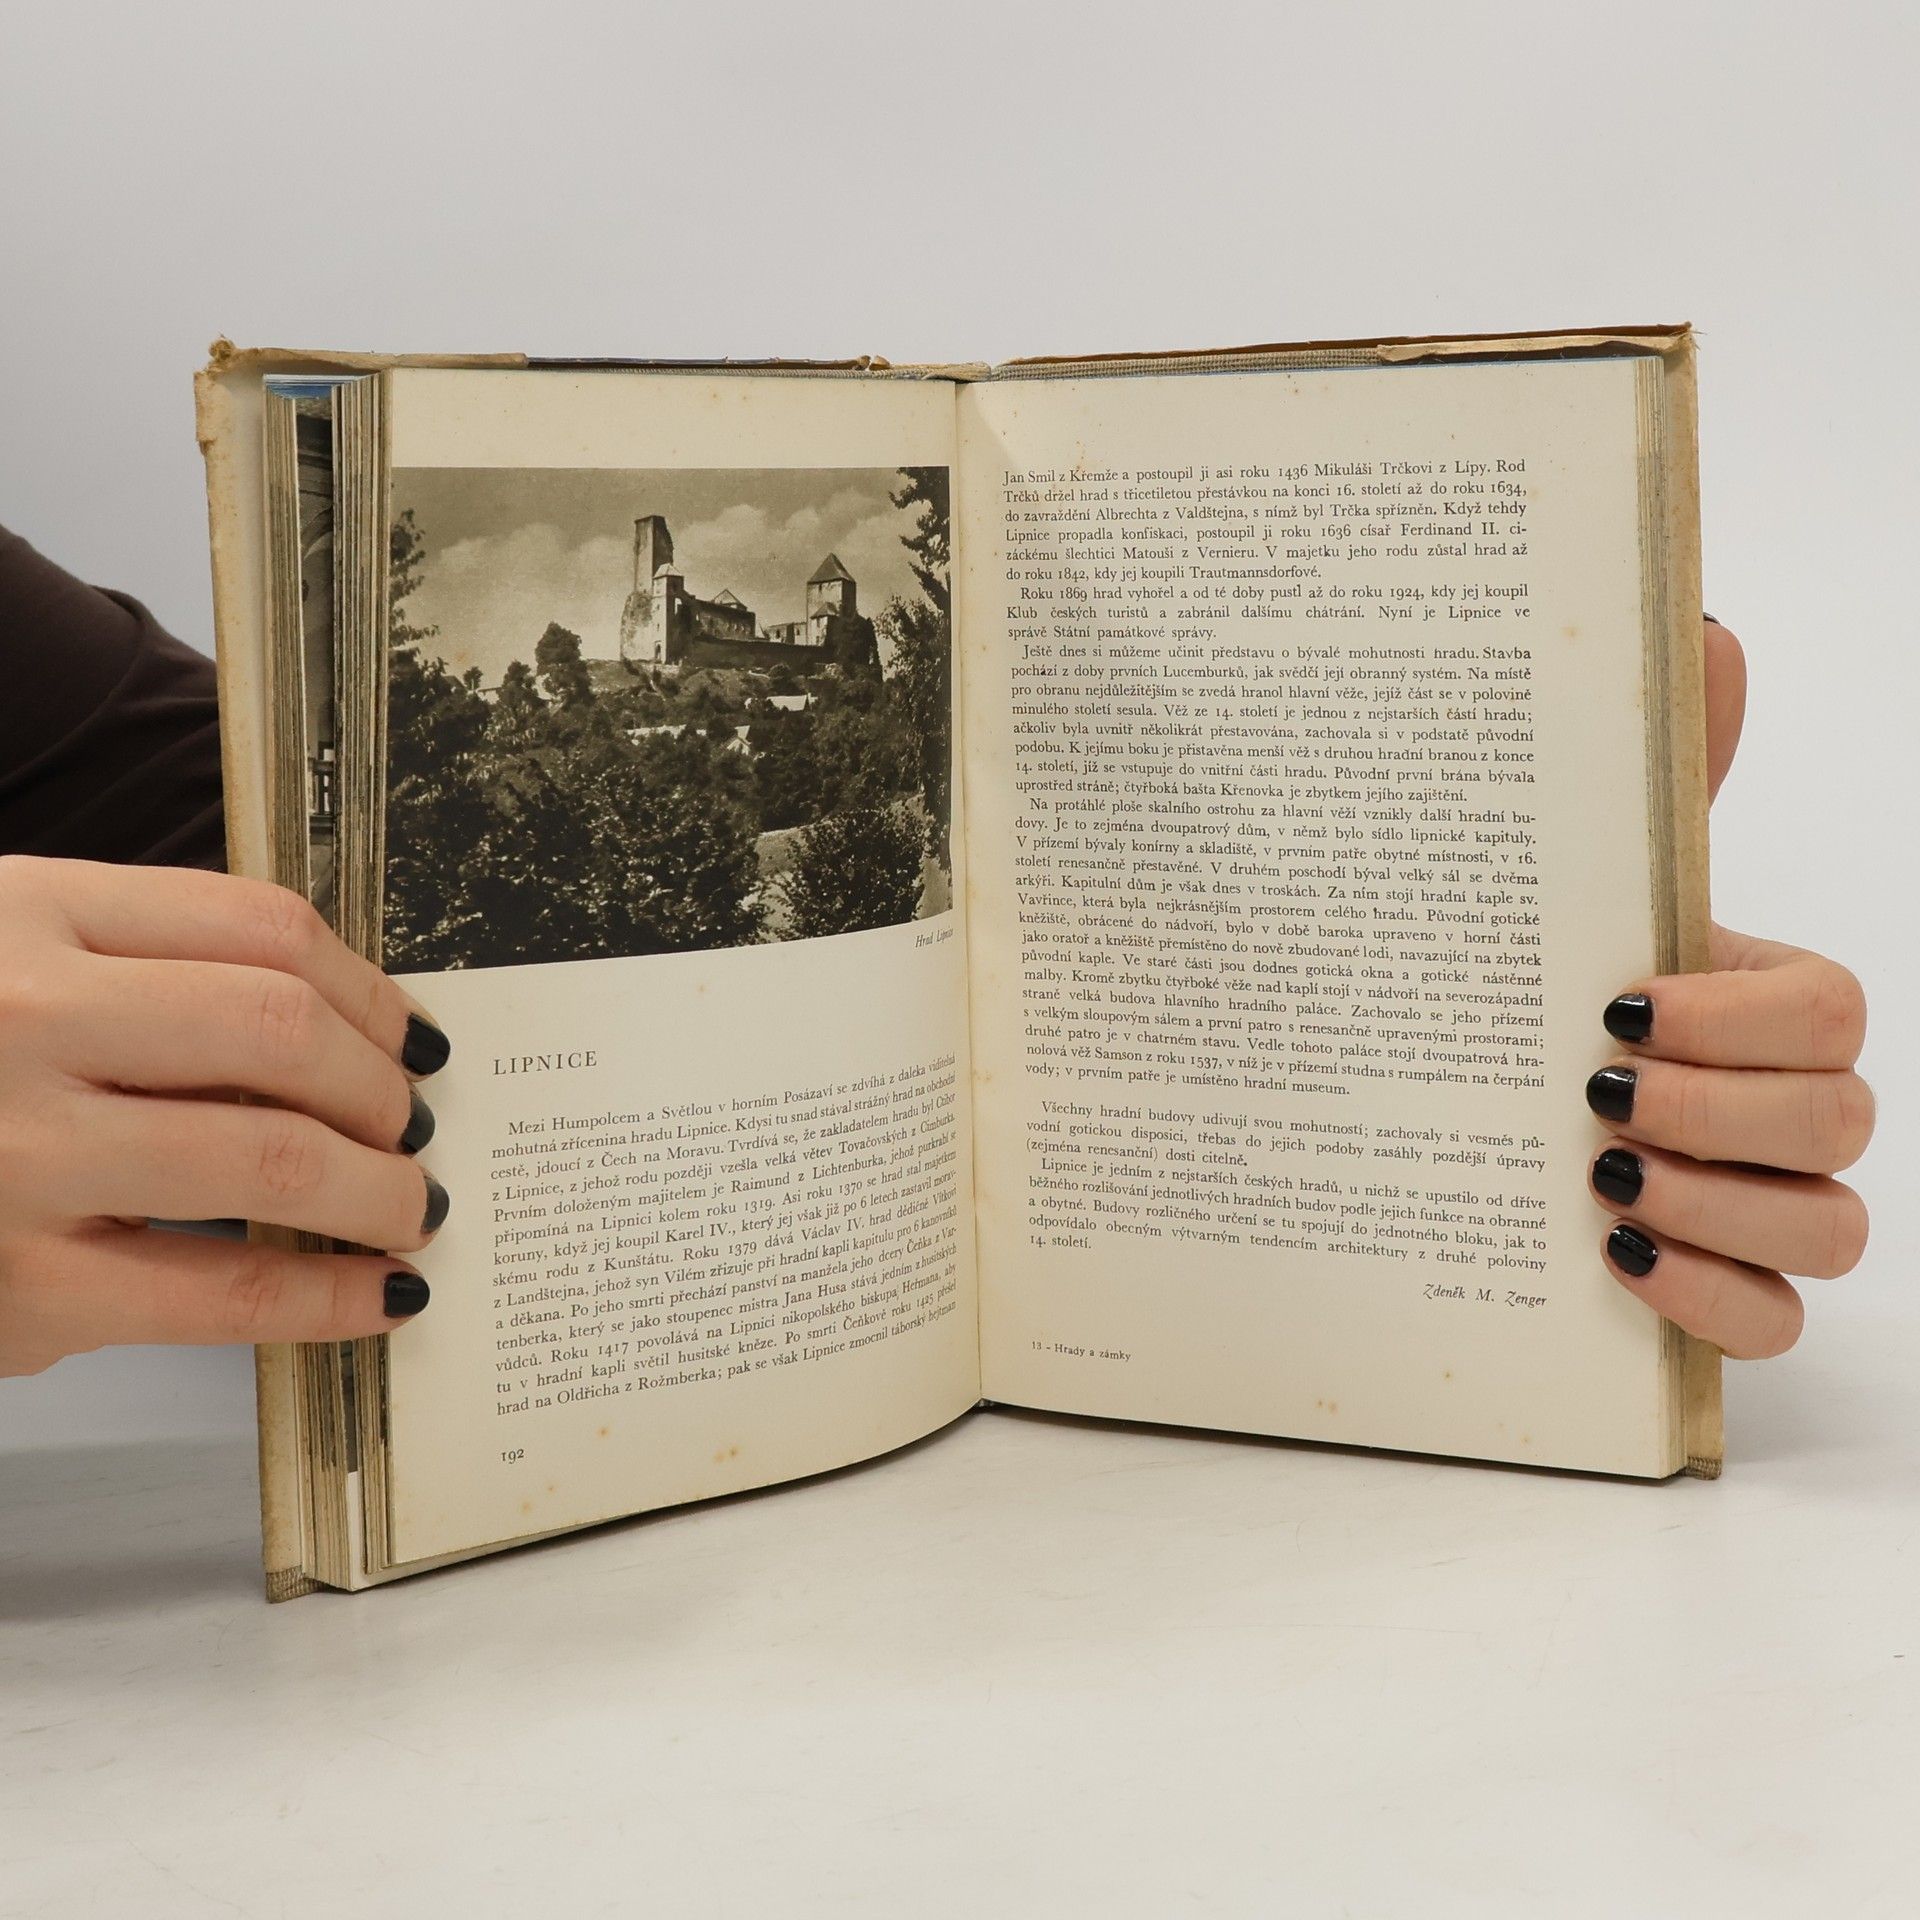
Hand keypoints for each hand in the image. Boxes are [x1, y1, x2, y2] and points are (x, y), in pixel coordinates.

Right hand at [0, 858, 451, 1376]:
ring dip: (379, 1187)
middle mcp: (23, 1017)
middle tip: (414, 1123)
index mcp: (27, 914)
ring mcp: (18, 1153)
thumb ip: (136, 973)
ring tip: (411, 1205)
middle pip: (283, 1031)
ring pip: (272, 1154)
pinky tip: (381, 1297)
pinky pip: (224, 1291)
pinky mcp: (19, 1286)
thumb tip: (333, 1036)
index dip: (369, 989)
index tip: (410, 1034)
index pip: (260, 927)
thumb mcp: (4, 963)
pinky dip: (329, 1295)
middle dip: (382, 1087)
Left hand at [1586, 619, 1871, 1357]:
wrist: (1467, 1083)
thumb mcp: (1573, 876)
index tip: (1615, 1007)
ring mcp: (1768, 1204)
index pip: (1834, 1008)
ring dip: (1715, 1206)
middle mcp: (1788, 1102)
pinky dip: (1711, 1298)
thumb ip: (1649, 770)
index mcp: (1765, 997)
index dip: (1741, 1015)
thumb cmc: (1537, 975)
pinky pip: (1777, 1320)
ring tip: (1596, 1178)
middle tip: (1594, 1095)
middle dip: (1717, 1111)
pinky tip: (1614, 1256)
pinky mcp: (1725, 1286)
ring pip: (1832, 1228)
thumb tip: (1706, 637)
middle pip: (1843, 1120)